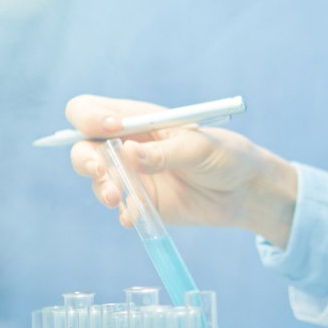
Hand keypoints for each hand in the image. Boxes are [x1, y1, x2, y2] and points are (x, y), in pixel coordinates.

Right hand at [64, 95, 300, 246]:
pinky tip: (136, 216)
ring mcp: (132, 176)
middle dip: (85, 158)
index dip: (90, 117)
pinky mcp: (141, 203)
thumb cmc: (225, 155)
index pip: (91, 110)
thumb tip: (129, 155)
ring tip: (116, 197)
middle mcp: (127, 145)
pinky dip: (123, 212)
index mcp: (138, 120)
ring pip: (96, 178)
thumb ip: (165, 153)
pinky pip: (120, 207)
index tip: (112, 129)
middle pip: (83, 146)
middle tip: (100, 172)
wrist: (245, 191)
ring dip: (100, 187)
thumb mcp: (199, 148)